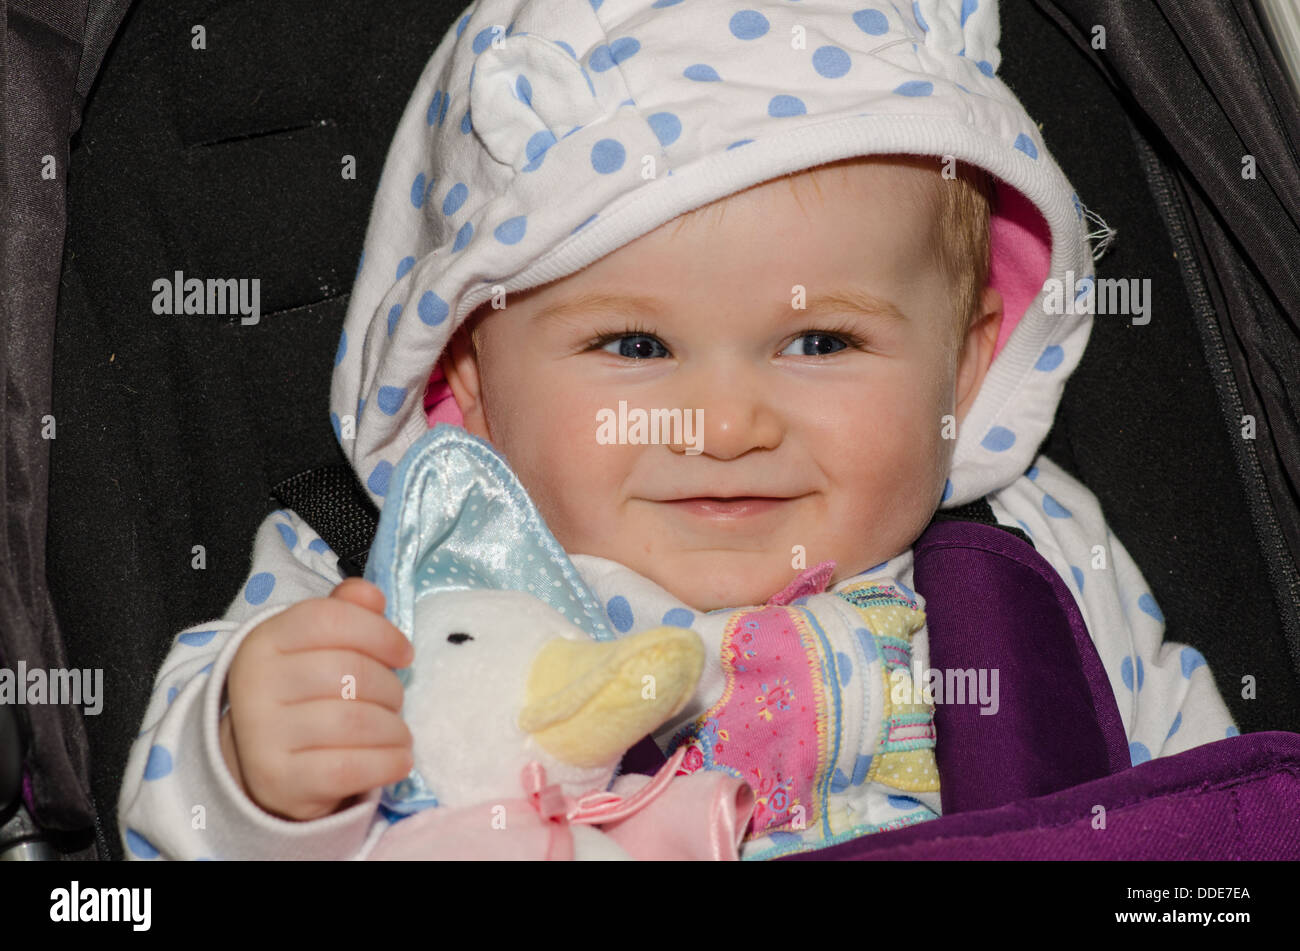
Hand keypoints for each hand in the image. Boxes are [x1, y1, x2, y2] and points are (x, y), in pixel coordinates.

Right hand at [220, 578, 414, 820]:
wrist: (271, 764)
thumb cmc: (308, 694)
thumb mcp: (319, 646)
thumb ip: (346, 613)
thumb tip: (372, 596)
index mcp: (264, 640)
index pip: (329, 619)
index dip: (379, 633)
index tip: (404, 654)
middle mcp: (255, 684)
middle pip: (348, 672)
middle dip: (389, 687)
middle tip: (396, 700)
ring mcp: (262, 735)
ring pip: (354, 722)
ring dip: (393, 728)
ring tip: (398, 732)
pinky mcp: (279, 780)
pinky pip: (349, 768)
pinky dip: (387, 762)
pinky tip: (399, 759)